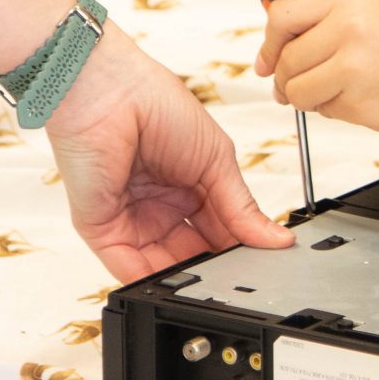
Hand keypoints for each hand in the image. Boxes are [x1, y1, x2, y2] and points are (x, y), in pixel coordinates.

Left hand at [46, 28, 294, 279]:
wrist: (109, 92)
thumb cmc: (157, 104)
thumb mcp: (217, 158)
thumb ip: (242, 206)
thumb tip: (276, 238)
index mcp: (190, 185)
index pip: (221, 229)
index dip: (241, 248)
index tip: (265, 266)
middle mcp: (160, 205)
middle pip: (194, 252)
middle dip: (215, 268)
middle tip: (240, 282)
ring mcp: (131, 219)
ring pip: (164, 265)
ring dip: (187, 278)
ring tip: (214, 285)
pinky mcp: (102, 229)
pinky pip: (129, 266)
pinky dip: (153, 280)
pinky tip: (178, 287)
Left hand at [255, 0, 378, 134]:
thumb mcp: (361, 9)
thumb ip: (316, 20)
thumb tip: (269, 46)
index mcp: (346, 2)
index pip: (283, 16)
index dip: (269, 43)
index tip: (267, 60)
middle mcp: (348, 31)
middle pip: (286, 60)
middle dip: (286, 77)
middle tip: (297, 82)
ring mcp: (352, 68)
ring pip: (297, 91)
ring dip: (306, 96)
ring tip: (330, 89)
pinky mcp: (357, 103)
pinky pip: (323, 111)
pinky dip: (332, 108)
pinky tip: (355, 95)